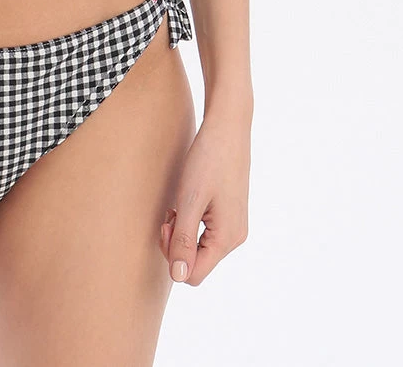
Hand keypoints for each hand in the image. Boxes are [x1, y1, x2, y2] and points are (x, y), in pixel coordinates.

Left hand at [158, 111, 250, 285]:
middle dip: (176, 243)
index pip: (193, 274)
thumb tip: (179, 276)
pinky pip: (206, 232)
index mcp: (227, 239)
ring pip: (200, 247)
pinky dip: (192, 221)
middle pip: (197, 263)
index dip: (172, 256)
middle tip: (169, 212)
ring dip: (183, 230)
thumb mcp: (189, 200)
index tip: (167, 224)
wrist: (227, 127)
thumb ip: (183, 240)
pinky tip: (189, 200)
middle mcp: (235, 237)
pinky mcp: (231, 214)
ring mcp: (235, 225)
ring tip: (179, 203)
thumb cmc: (207, 160)